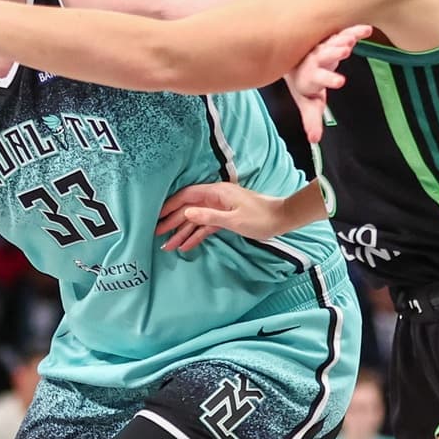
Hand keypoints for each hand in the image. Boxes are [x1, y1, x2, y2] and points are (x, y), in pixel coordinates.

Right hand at [155, 182, 285, 253]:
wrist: (281, 219)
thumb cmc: (259, 218)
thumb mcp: (233, 219)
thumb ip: (208, 216)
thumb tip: (186, 213)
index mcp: (215, 193)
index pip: (186, 197)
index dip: (170, 207)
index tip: (157, 217)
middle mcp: (215, 198)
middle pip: (188, 209)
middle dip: (172, 222)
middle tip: (156, 234)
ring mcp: (219, 208)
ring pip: (195, 220)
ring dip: (182, 232)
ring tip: (168, 246)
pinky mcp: (225, 218)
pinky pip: (205, 226)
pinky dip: (195, 236)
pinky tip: (185, 246)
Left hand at [283, 24, 371, 138]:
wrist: (293, 60)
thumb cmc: (305, 84)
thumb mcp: (308, 102)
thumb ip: (312, 120)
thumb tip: (314, 140)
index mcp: (310, 76)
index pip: (319, 78)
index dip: (329, 79)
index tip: (341, 81)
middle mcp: (316, 59)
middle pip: (324, 55)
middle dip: (333, 52)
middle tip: (345, 50)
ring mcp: (324, 47)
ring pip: (333, 41)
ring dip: (342, 39)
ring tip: (352, 38)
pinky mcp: (333, 39)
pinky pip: (344, 33)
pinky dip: (355, 31)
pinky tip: (367, 30)